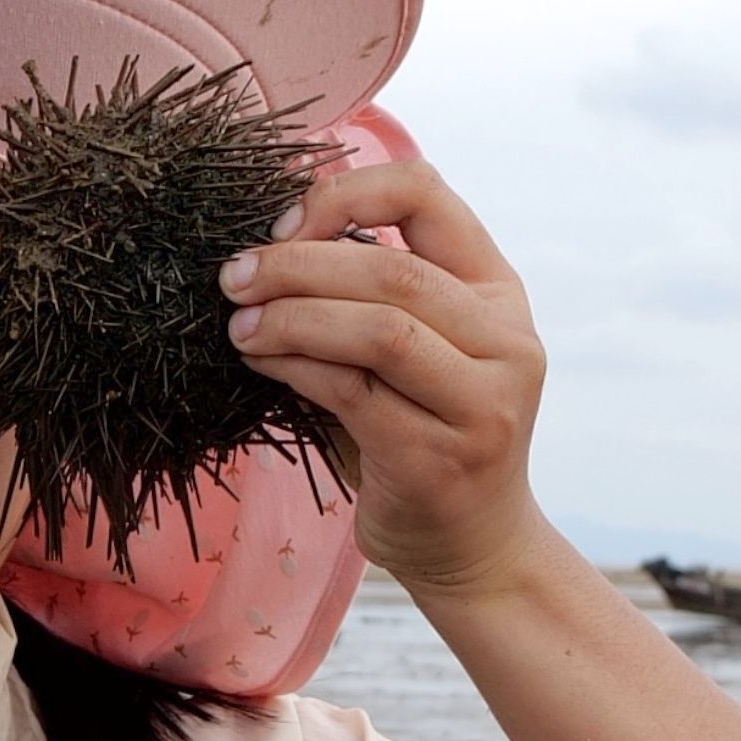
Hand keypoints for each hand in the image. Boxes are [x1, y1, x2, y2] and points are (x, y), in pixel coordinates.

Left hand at [218, 160, 550, 597]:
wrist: (470, 547)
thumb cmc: (421, 433)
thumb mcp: (419, 351)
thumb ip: (375, 293)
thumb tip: (271, 239)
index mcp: (499, 291)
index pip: (428, 194)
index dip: (345, 192)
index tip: (283, 222)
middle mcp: (507, 341)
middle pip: (393, 269)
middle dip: (297, 264)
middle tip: (233, 276)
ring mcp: (482, 403)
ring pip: (380, 328)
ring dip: (293, 317)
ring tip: (240, 325)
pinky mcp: (438, 458)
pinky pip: (353, 392)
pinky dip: (294, 367)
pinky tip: (260, 361)